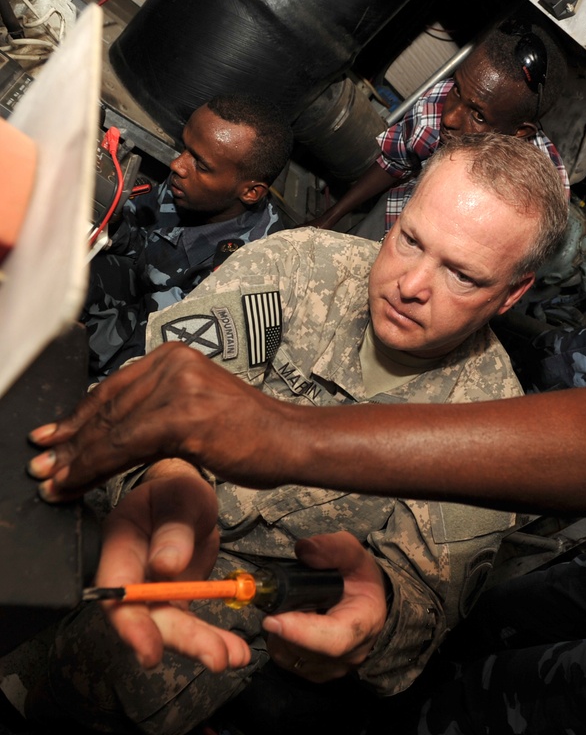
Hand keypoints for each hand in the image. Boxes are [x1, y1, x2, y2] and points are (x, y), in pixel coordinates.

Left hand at [26, 343, 294, 501]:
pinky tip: (78, 482)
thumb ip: (158, 406)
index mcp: (176, 356)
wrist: (290, 440)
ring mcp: (180, 389)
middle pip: (107, 407)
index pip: (113, 387)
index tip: (52, 438)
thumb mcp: (198, 404)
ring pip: (111, 428)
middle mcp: (174, 364)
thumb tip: (113, 430)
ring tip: (55, 480)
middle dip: (70, 441)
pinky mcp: (184, 418)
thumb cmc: (252, 431)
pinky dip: (95, 468)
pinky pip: (125, 446)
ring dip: (76, 459)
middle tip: (43, 466)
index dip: (77, 417)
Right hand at [96, 460, 251, 671]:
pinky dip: (212, 637)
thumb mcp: (181, 498)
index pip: (117, 593)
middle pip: (148, 618)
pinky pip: (190, 623)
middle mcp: (131, 575)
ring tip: (233, 657)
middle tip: (215, 657)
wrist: (187, 499)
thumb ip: (174, 530)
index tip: (151, 651)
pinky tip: (235, 649)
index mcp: (120, 546)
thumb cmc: (176, 492)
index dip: (132, 626)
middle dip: (181, 641)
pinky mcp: (175, 599)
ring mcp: (152, 591)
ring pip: (171, 626)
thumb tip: (166, 565)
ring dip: (201, 645)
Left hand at [263, 533, 388, 682]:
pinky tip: (290, 622)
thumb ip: (332, 549)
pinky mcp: (315, 675)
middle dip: (282, 623)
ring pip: (289, 656)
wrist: (370, 606)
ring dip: (279, 632)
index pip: (333, 640)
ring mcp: (331, 669)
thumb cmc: (361, 580)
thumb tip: (303, 549)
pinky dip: (280, 640)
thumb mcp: (354, 555)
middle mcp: (348, 655)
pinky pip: (286, 660)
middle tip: (279, 599)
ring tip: (291, 609)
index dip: (300, 632)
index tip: (273, 618)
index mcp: (363, 625)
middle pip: (303, 649)